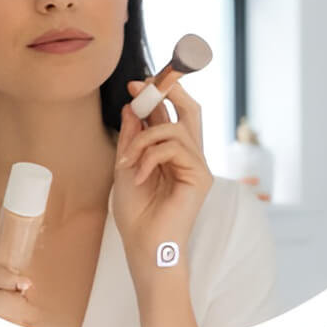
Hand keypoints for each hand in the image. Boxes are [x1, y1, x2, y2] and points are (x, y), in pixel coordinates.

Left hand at [111, 77, 213, 273]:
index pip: (173, 115)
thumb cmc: (136, 213)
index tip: (134, 84)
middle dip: (171, 90)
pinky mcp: (200, 176)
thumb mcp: (126, 166)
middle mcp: (189, 155)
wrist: (143, 244)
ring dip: (142, 140)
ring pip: (172, 129)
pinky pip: (173, 148)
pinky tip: (138, 176)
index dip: (159, 94)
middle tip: (145, 83)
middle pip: (191, 110)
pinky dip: (149, 157)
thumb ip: (132, 137)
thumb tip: (131, 106)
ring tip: (127, 162)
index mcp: (172, 153)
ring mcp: (197, 165)